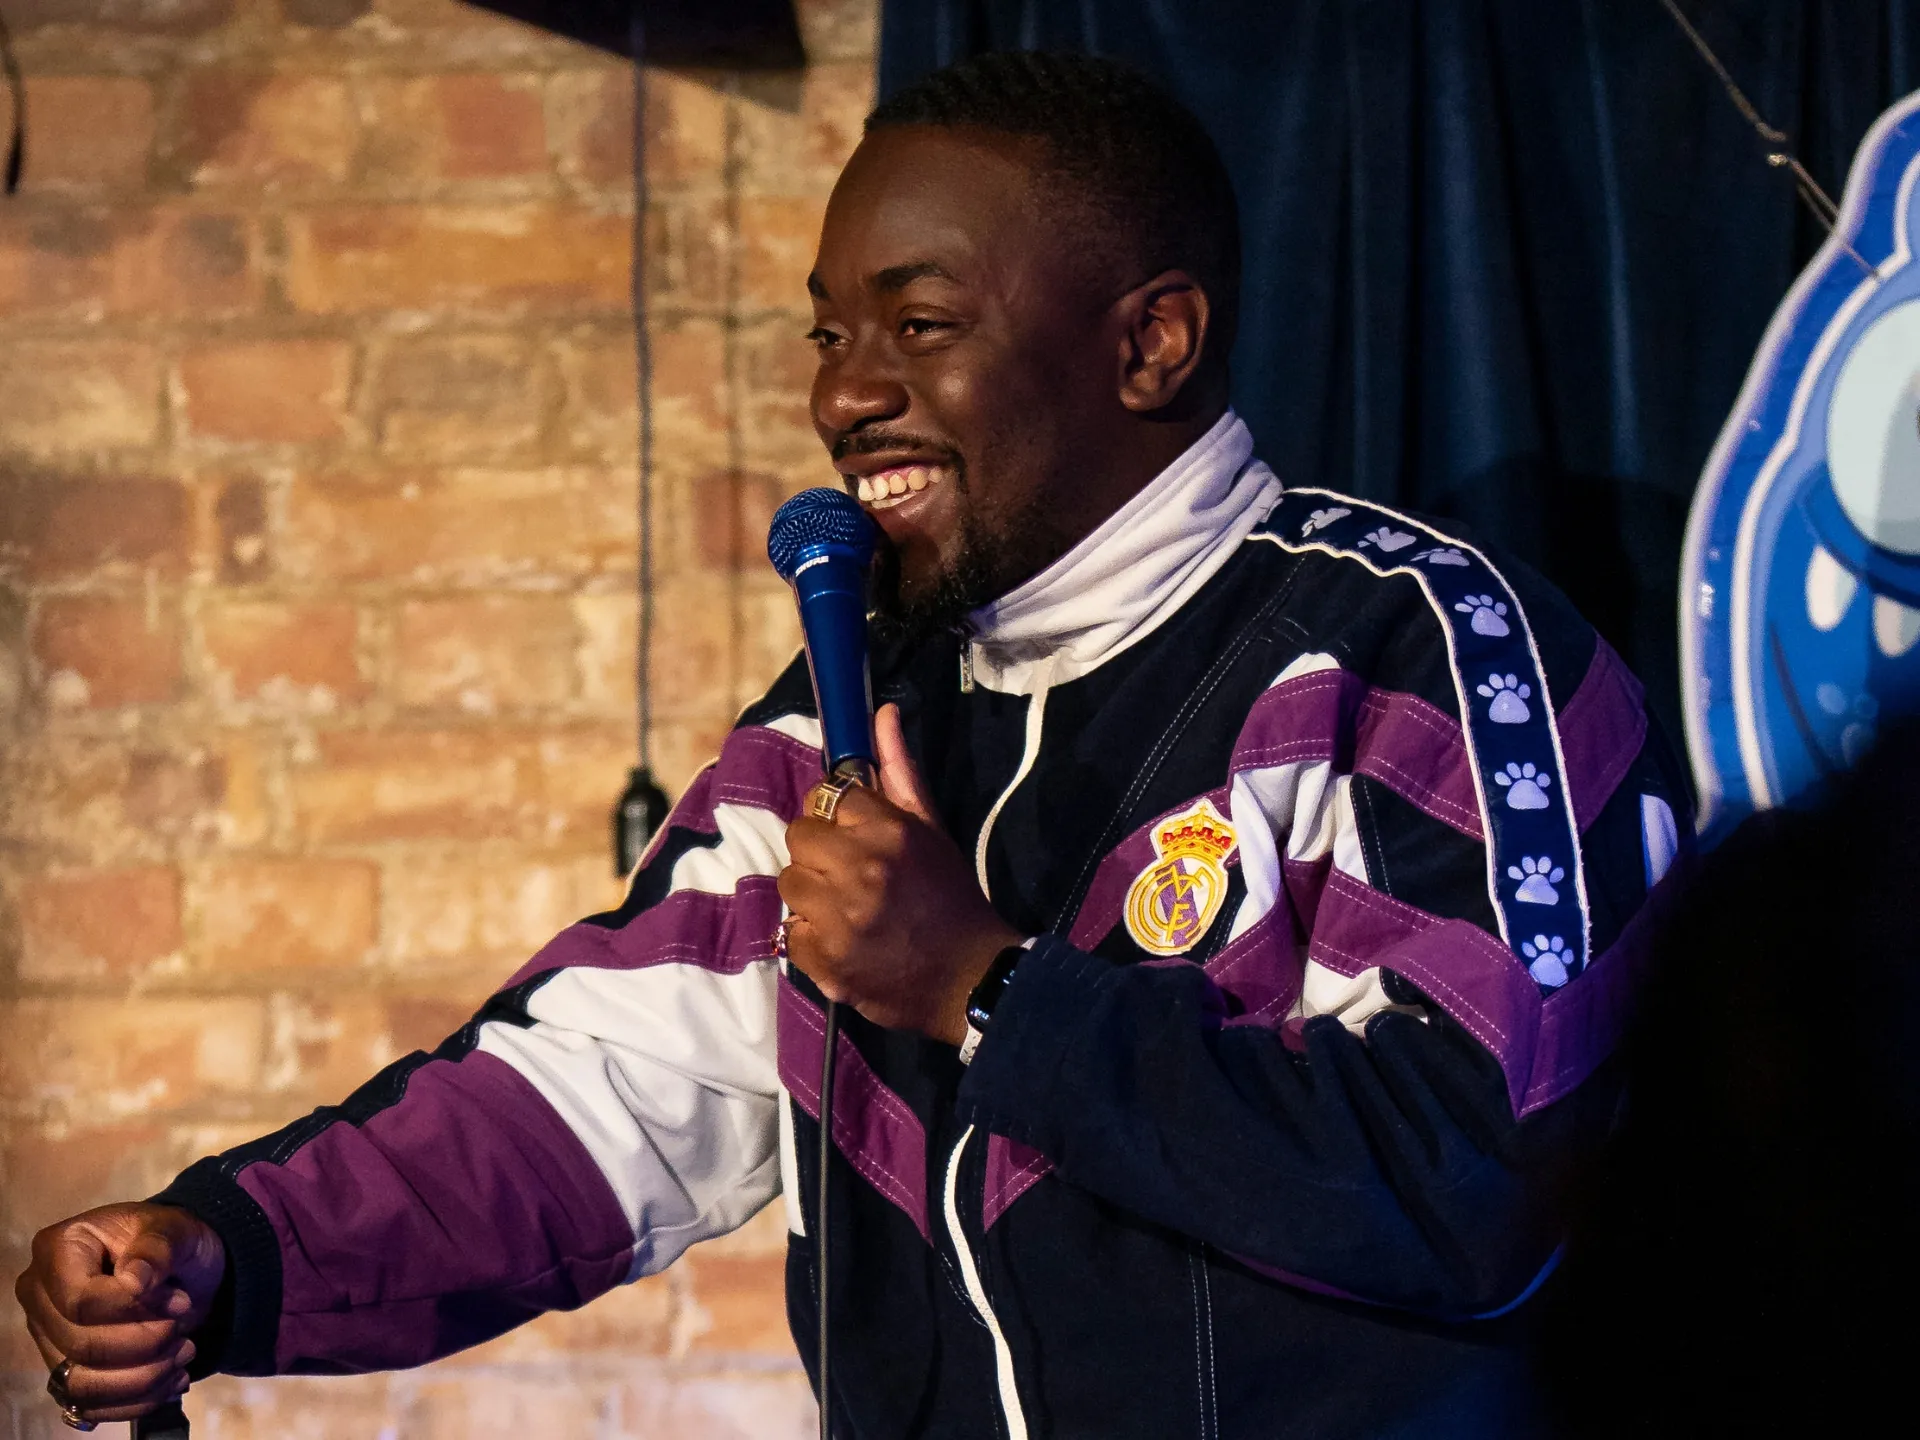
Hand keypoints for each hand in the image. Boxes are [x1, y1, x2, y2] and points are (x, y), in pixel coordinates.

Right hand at [14, 1202, 225, 1423]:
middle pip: (82, 1346)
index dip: (134, 1309)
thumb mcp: (177, 1231)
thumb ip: (157, 1248)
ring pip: (82, 1384)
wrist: (182, 1271)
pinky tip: (172, 1379)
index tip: (180, 1301)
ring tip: (183, 1353)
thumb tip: (134, 1280)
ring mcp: (47, 1339)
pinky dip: (138, 1400)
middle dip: (146, 1343)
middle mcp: (39, 1297)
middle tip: (183, 1327)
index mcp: (57, 1249)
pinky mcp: (64, 1373)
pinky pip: (90, 1405)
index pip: (80, 1301)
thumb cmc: (173, 1243)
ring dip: (144, 1377)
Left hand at [781, 704, 1023, 1044]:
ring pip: (789, 882)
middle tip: (847, 875)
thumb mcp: (930, 829)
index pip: (827, 797)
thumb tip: (881, 712)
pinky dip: (810, 938)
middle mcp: (861, 868)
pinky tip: (841, 940)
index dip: (836, 816)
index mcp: (888, 831)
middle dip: (820, 853)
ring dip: (810, 894)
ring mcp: (840, 916)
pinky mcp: (825, 959)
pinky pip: (789, 930)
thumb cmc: (951, 897)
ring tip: (844, 909)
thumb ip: (900, 771)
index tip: (852, 836)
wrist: (970, 977)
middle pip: (799, 836)